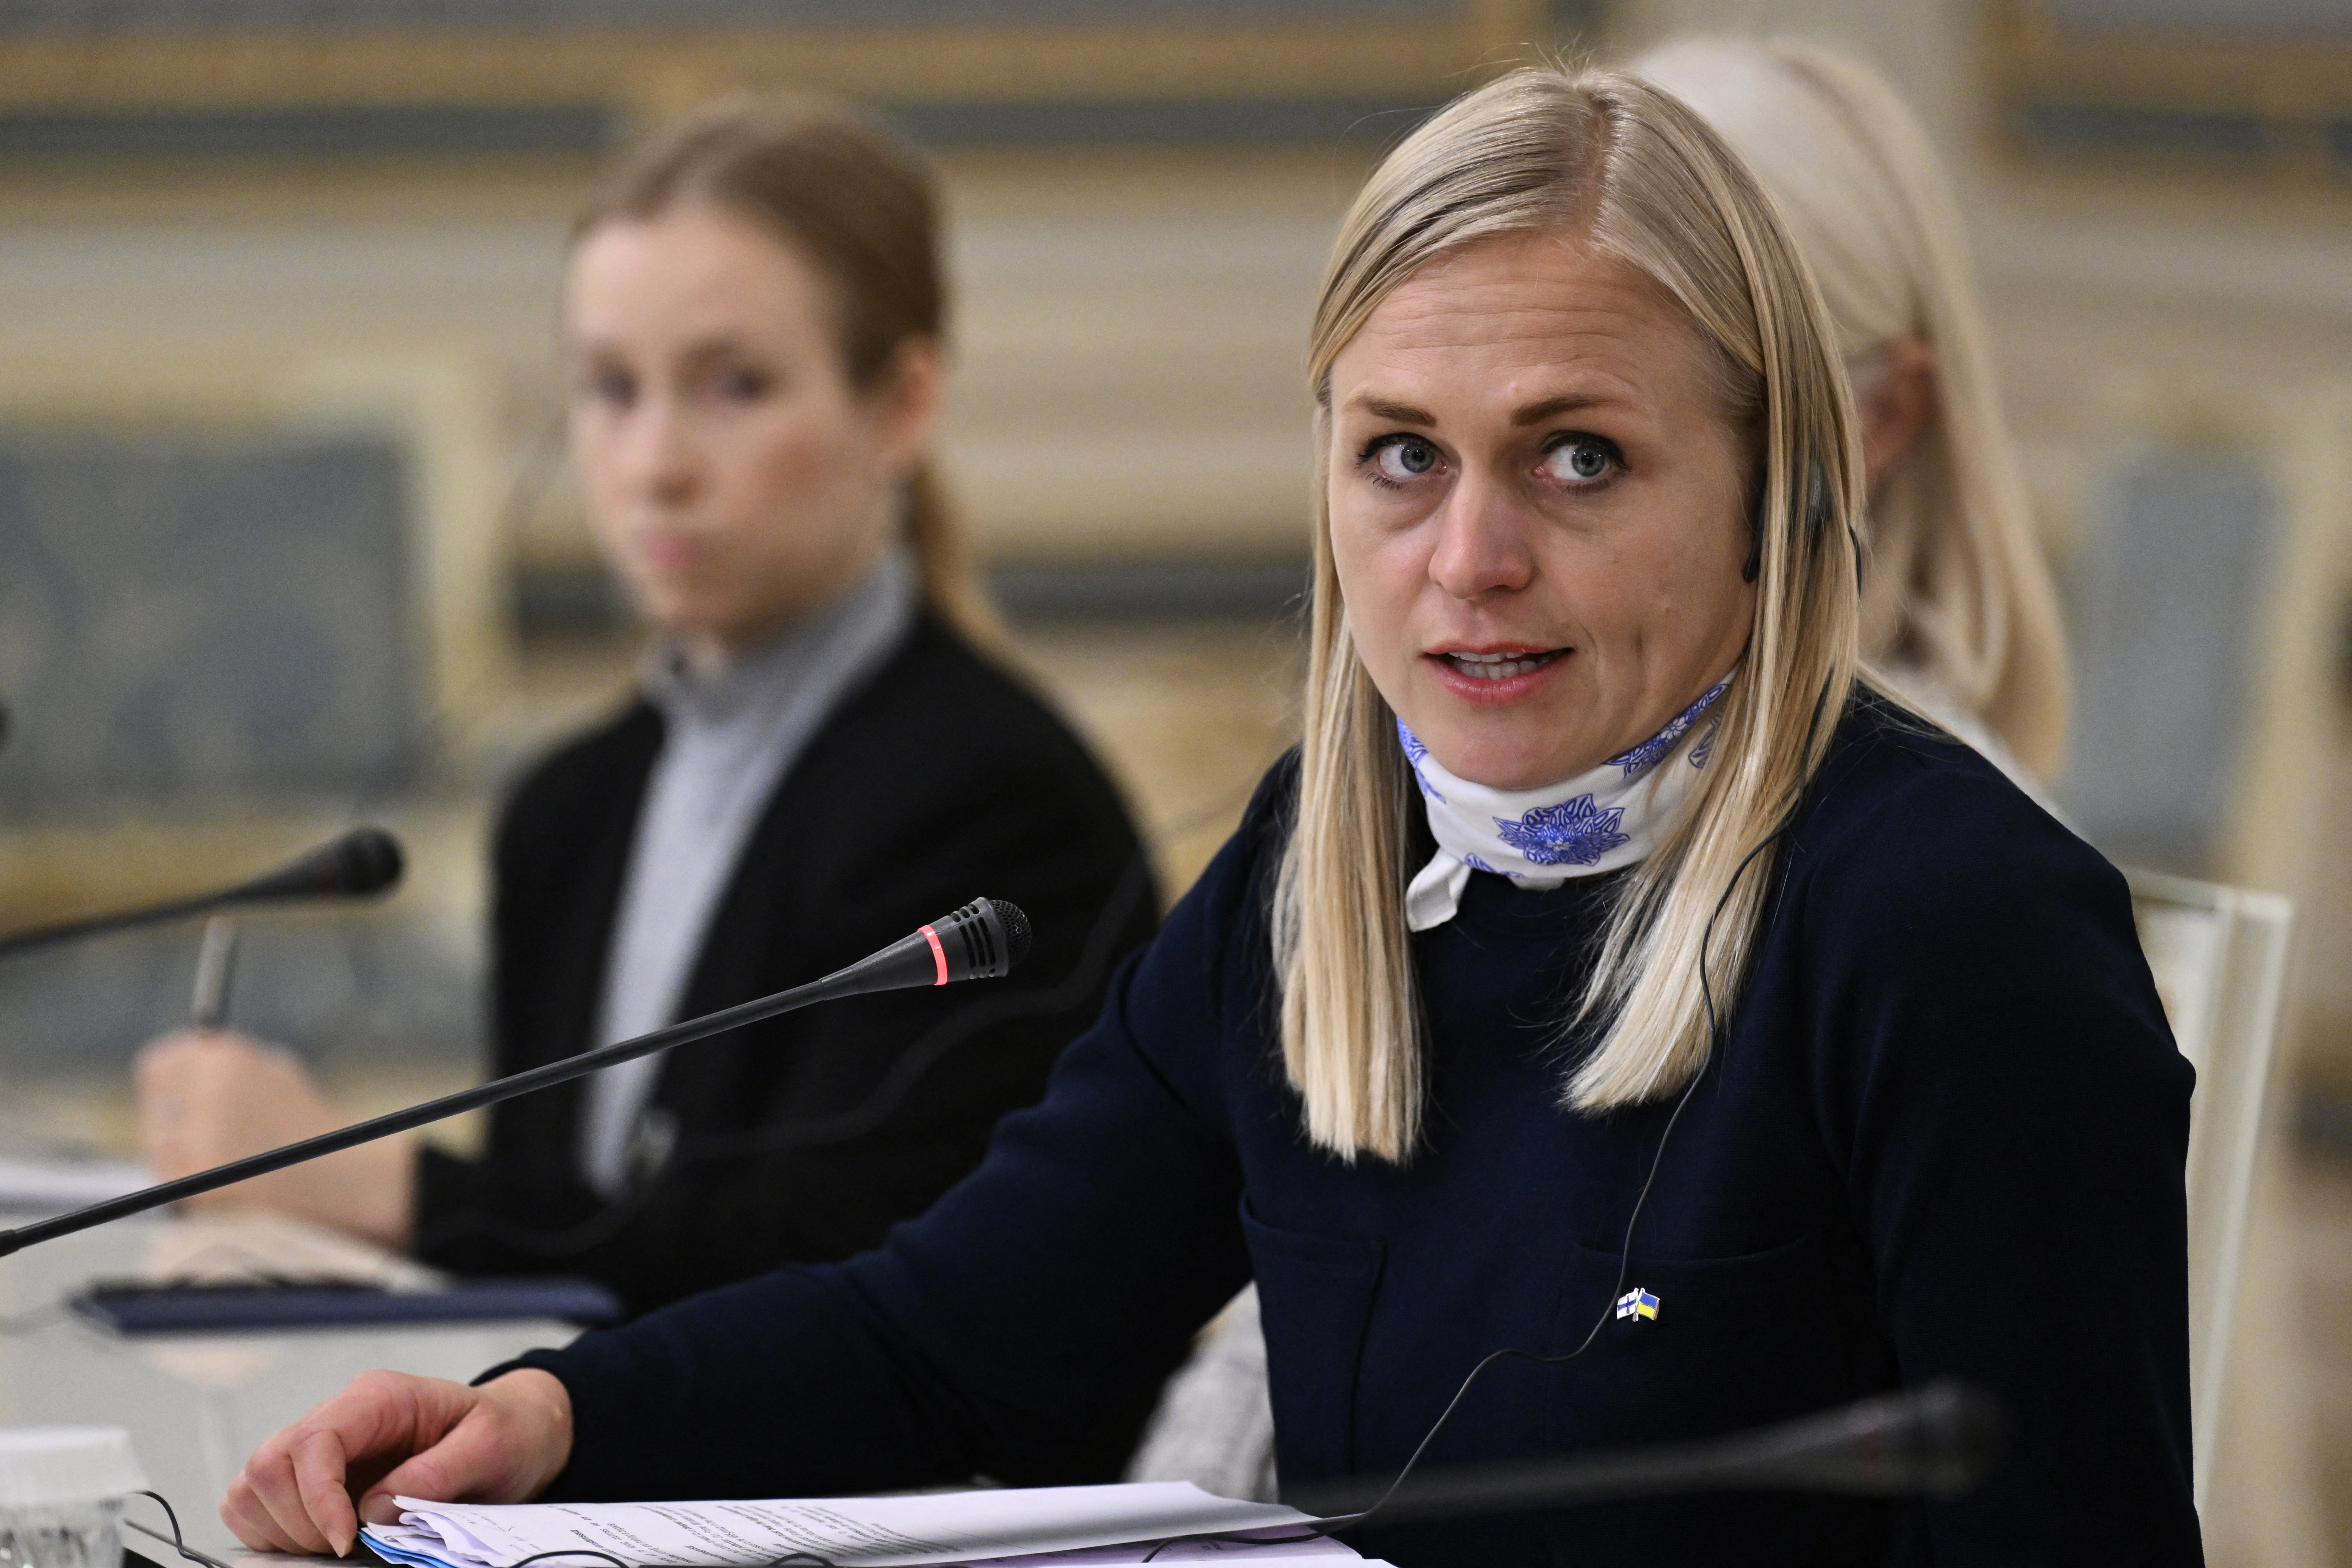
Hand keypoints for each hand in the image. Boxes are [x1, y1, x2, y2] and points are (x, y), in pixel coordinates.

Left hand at [136, 1029, 414, 1246]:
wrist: (342, 1176)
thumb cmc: (308, 1127)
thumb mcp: (274, 1075)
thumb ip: (224, 1069)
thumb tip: (177, 1074)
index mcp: (226, 1056)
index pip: (160, 1064)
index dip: (163, 1085)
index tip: (169, 1101)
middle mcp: (208, 1088)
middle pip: (155, 1108)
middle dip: (168, 1125)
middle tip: (191, 1140)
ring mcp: (200, 1132)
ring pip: (158, 1144)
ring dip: (178, 1155)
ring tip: (223, 1163)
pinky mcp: (197, 1173)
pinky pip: (170, 1176)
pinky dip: (188, 1182)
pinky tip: (224, 1183)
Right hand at [223, 1368, 573, 1555]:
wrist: (513, 1434)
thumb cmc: (503, 1432)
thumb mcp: (490, 1446)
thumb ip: (436, 1474)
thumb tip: (376, 1509)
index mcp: (378, 1399)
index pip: (315, 1440)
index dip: (318, 1496)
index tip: (345, 1540)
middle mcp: (340, 1417)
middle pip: (270, 1464)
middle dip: (299, 1520)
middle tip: (347, 1547)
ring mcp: (320, 1447)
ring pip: (253, 1486)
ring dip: (282, 1530)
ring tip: (338, 1544)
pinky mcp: (311, 1479)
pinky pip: (257, 1505)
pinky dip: (273, 1533)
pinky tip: (320, 1541)